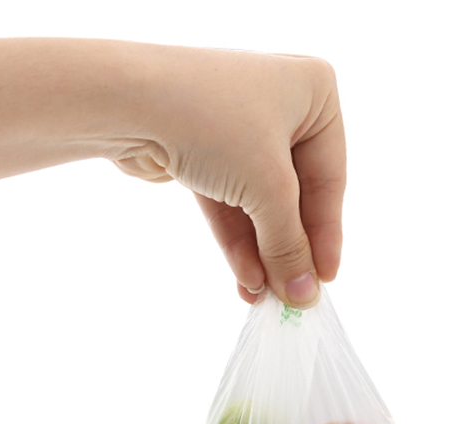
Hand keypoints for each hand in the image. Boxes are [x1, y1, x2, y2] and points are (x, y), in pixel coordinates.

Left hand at [112, 47, 345, 308]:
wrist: (127, 103)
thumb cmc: (213, 123)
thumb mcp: (267, 188)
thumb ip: (289, 245)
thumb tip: (305, 293)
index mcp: (314, 93)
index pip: (330, 179)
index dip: (326, 235)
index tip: (324, 280)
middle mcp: (280, 104)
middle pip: (294, 195)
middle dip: (287, 250)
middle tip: (291, 297)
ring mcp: (237, 128)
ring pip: (258, 204)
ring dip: (261, 254)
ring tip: (263, 296)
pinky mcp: (203, 152)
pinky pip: (228, 203)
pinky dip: (236, 240)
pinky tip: (244, 278)